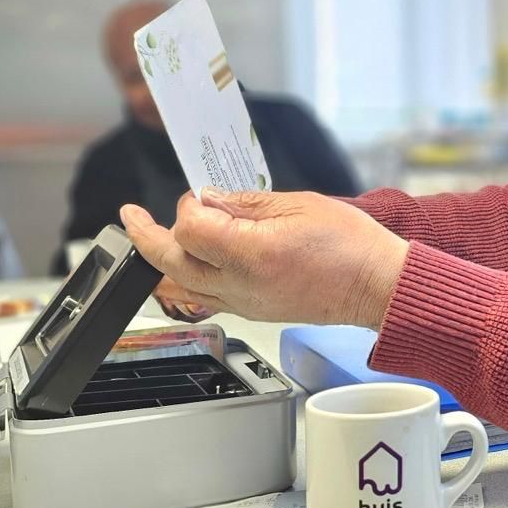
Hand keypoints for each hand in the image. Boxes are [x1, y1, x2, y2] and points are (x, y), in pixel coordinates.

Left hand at [120, 190, 408, 327]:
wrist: (377, 287)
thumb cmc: (351, 245)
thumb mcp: (298, 204)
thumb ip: (246, 203)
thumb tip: (210, 201)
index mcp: (252, 253)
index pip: (189, 229)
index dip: (189, 207)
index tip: (202, 196)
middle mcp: (242, 284)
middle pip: (171, 264)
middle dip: (145, 238)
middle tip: (130, 217)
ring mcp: (245, 303)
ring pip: (182, 287)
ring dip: (161, 262)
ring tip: (147, 240)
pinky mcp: (253, 311)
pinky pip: (205, 298)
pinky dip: (186, 281)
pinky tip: (183, 267)